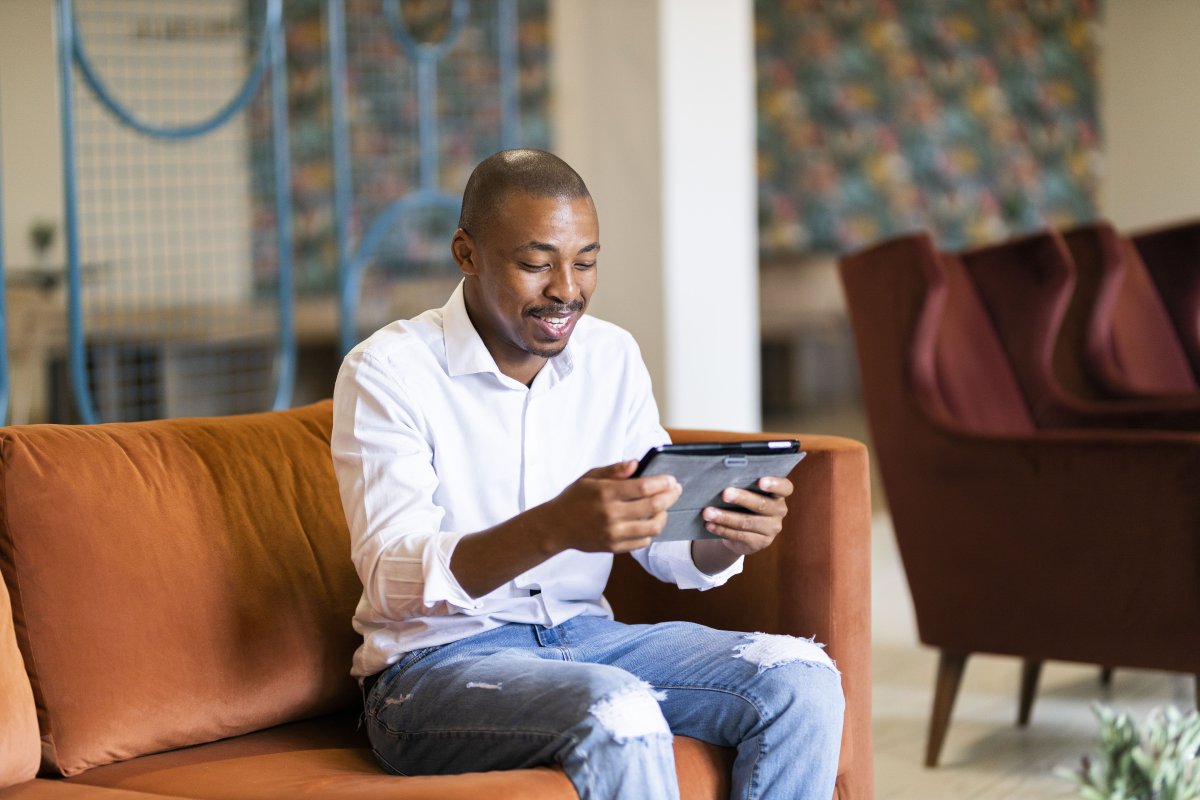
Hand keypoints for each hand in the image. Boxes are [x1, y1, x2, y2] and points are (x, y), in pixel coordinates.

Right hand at [536, 460, 681, 554]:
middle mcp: (611, 514)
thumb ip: (615, 470)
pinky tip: (650, 522)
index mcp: (606, 493)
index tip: (672, 480)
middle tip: (676, 490)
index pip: (644, 487)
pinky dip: (651, 532)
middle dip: (670, 497)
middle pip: (653, 507)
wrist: (556, 526)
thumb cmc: (574, 498)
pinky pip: (643, 542)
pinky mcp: (614, 548)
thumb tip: (636, 463)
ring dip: (664, 516)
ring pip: (653, 527)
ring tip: (664, 508)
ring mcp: (613, 533)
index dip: (662, 483)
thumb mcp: (590, 477)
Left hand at [691, 476, 793, 571]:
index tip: (760, 481)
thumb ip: (741, 485)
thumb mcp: (745, 492)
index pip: (785, 487)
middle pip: (762, 504)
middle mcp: (779, 511)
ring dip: (725, 517)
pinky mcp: (760, 543)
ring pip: (748, 522)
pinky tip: (710, 525)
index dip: (775, 484)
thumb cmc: (741, 503)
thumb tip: (720, 478)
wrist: (739, 531)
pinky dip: (722, 529)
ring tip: (708, 513)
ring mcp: (771, 529)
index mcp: (778, 494)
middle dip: (742, 498)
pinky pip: (740, 536)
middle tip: (724, 494)